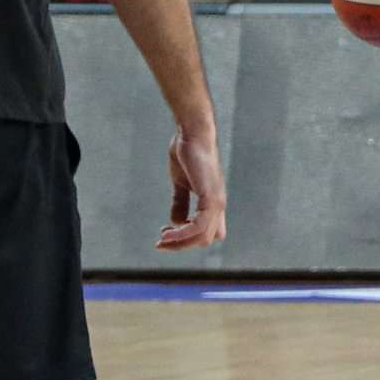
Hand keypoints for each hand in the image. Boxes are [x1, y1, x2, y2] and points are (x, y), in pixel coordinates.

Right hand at [161, 123, 227, 251]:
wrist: (193, 134)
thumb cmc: (188, 154)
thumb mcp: (181, 183)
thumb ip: (181, 203)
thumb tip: (175, 223)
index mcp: (213, 203)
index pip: (210, 233)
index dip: (190, 240)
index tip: (166, 237)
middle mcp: (219, 205)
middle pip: (206, 239)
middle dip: (182, 245)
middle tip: (161, 244)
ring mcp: (217, 202)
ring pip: (203, 236)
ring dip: (180, 243)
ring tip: (162, 241)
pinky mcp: (210, 197)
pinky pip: (198, 225)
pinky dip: (182, 234)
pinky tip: (167, 233)